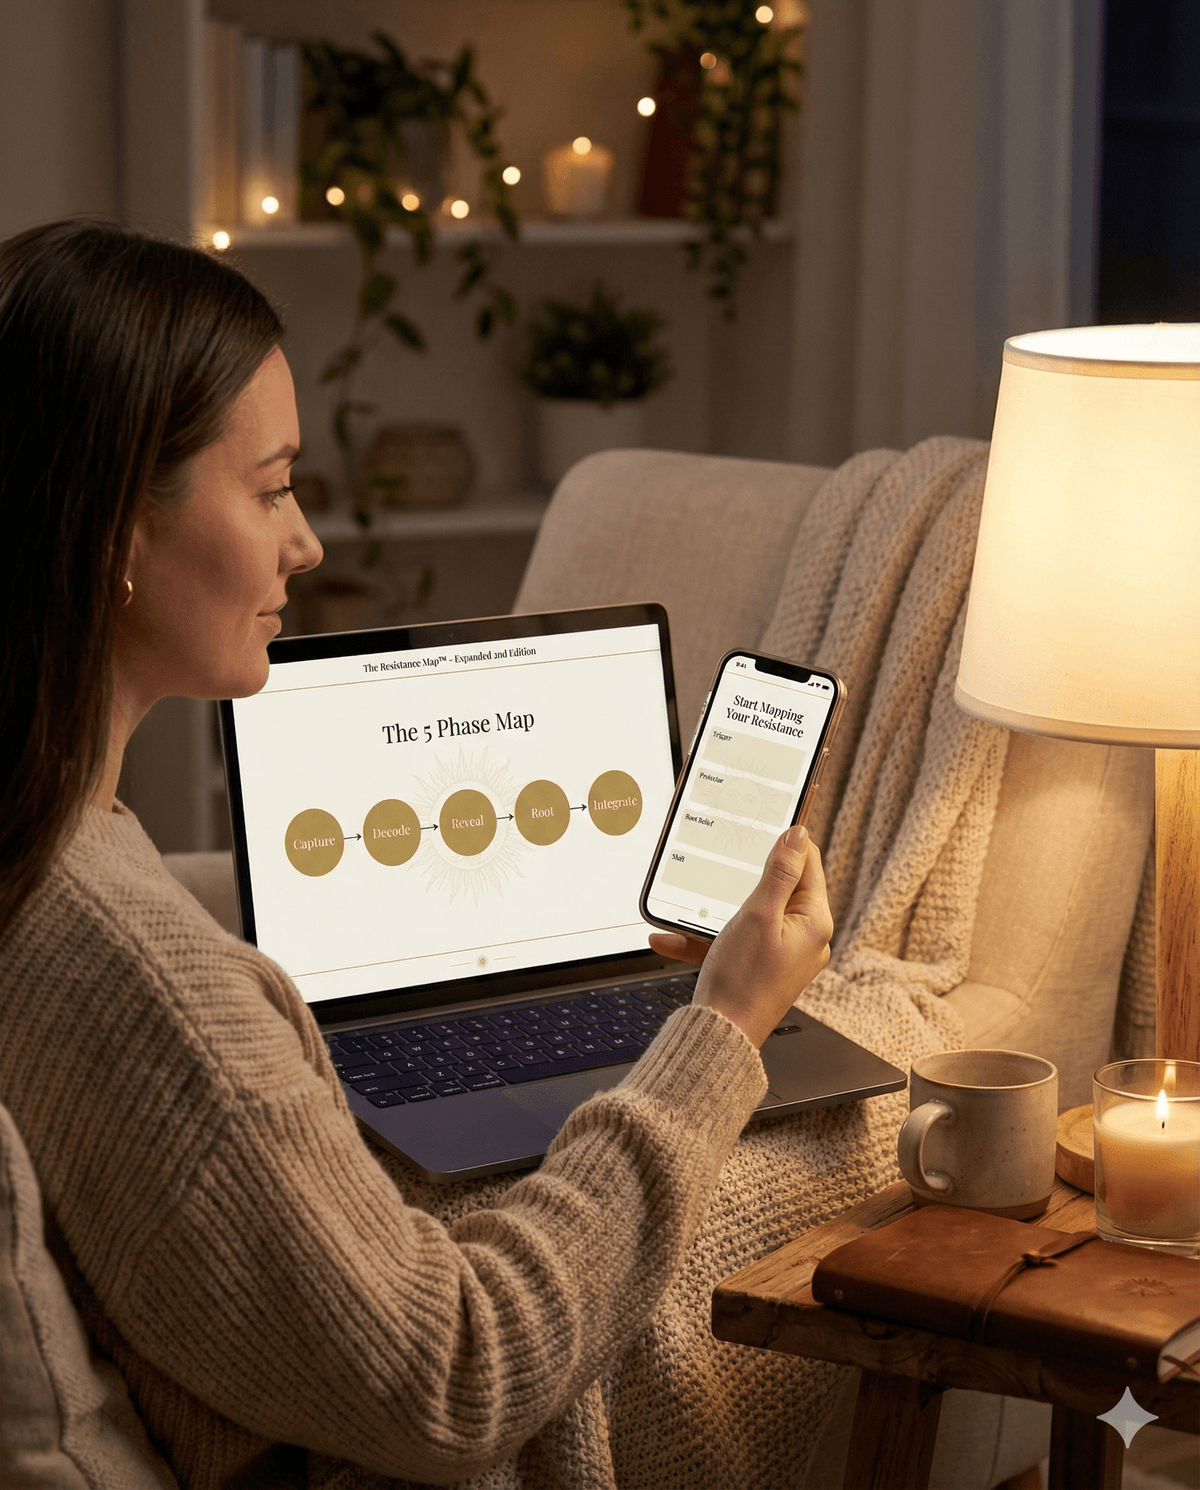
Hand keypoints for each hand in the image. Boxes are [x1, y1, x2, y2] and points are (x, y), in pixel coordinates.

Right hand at [647, 825, 832, 1047]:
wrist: (719, 1038)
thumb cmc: (741, 981)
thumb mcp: (759, 914)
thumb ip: (780, 871)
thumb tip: (798, 833)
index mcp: (814, 921)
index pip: (808, 862)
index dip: (784, 842)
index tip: (759, 825)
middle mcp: (806, 937)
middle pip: (779, 886)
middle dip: (742, 879)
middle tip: (717, 869)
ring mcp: (784, 954)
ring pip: (751, 914)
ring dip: (714, 911)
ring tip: (684, 913)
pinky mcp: (763, 967)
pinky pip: (736, 940)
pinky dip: (706, 938)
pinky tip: (671, 940)